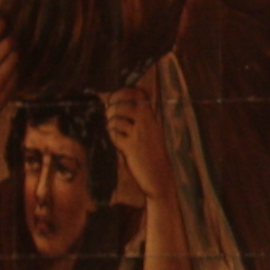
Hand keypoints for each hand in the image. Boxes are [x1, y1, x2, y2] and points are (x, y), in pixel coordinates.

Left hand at [101, 82, 166, 197]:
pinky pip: (113, 134)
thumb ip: (137, 118)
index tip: (115, 98)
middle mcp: (147, 122)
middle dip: (111, 108)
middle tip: (110, 116)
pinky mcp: (130, 147)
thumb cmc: (153, 154)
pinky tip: (117, 142)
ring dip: (110, 124)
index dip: (123, 92)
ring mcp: (138, 134)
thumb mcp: (151, 132)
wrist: (160, 176)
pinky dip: (112, 137)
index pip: (137, 94)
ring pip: (115, 119)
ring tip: (113, 130)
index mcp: (152, 117)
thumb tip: (114, 102)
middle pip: (122, 103)